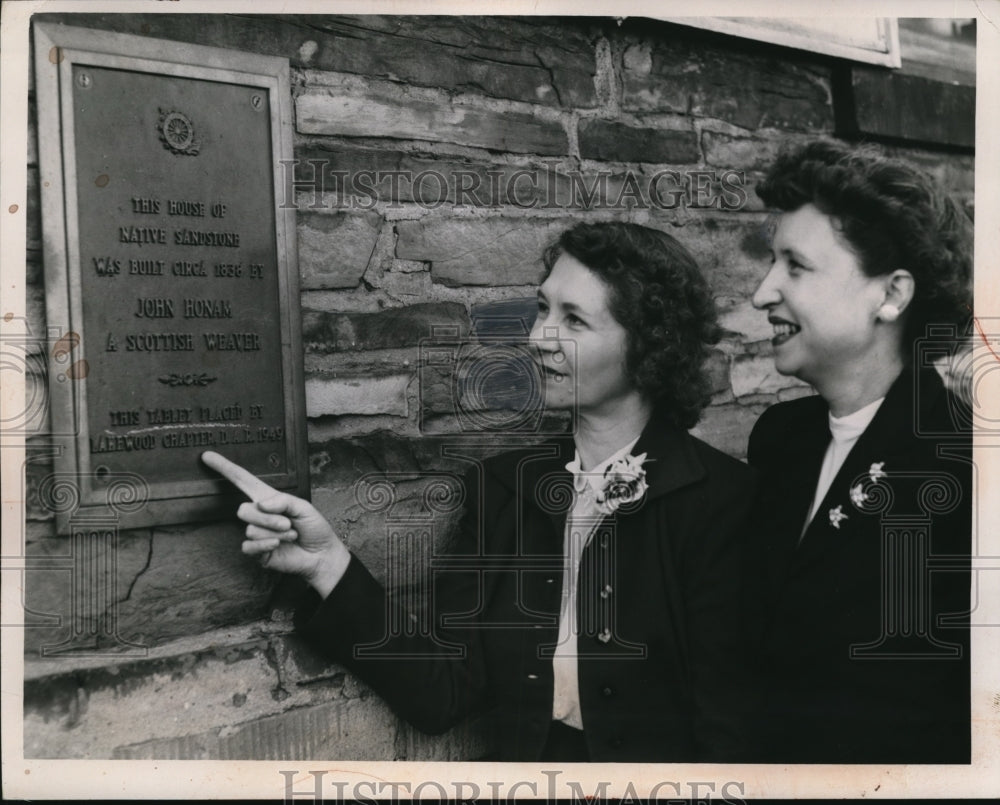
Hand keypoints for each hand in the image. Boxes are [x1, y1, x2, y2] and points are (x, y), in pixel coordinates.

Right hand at [201, 451, 349, 594]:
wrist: (321, 554)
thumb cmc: (313, 527)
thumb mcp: (303, 506)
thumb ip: (282, 500)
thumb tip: (261, 504)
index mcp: (268, 498)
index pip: (242, 480)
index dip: (225, 468)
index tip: (207, 456)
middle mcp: (259, 514)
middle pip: (243, 510)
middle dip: (268, 518)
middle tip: (287, 523)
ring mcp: (256, 533)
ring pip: (250, 529)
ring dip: (275, 533)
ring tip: (290, 535)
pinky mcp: (257, 551)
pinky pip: (248, 546)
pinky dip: (265, 544)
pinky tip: (277, 544)